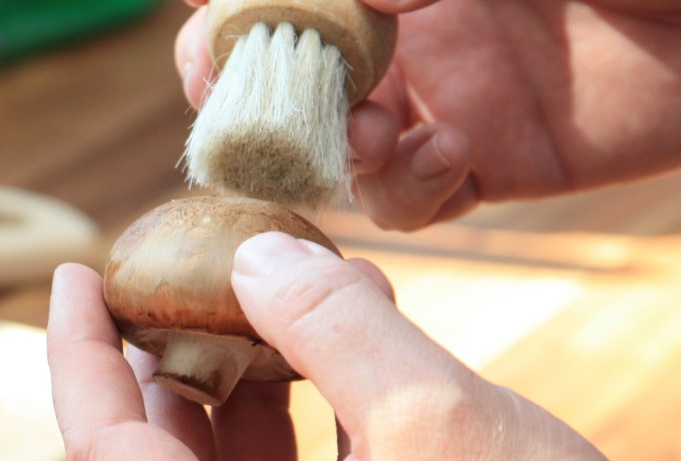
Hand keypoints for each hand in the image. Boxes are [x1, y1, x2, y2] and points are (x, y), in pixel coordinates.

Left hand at [47, 233, 674, 460]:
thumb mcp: (433, 419)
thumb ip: (331, 327)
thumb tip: (254, 259)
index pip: (108, 454)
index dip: (81, 356)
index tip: (75, 279)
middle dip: (153, 359)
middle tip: (158, 279)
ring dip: (224, 382)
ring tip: (240, 303)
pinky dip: (282, 417)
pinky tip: (310, 359)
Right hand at [174, 0, 680, 229]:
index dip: (231, 19)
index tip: (213, 37)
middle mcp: (406, 33)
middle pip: (289, 78)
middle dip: (256, 96)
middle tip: (249, 108)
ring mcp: (441, 102)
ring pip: (337, 148)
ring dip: (333, 149)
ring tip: (374, 134)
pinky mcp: (486, 167)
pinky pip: (412, 202)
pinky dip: (407, 192)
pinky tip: (445, 157)